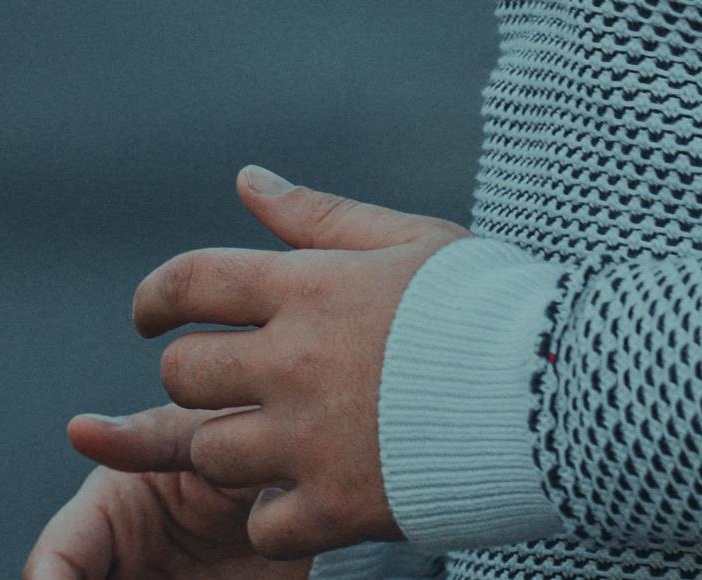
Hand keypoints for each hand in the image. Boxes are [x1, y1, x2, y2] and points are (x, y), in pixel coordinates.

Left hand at [26, 165, 464, 572]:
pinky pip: (261, 523)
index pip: (192, 281)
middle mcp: (295, 362)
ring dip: (231, 446)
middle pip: (185, 373)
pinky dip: (274, 513)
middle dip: (193, 374)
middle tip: (227, 380)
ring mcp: (310, 440)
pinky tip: (308, 491)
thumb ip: (318, 215)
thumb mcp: (405, 237)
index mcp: (310, 287)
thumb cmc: (482, 300)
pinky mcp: (334, 507)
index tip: (149, 317)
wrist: (552, 385)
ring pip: (210, 454)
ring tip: (274, 436)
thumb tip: (247, 179)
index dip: (155, 298)